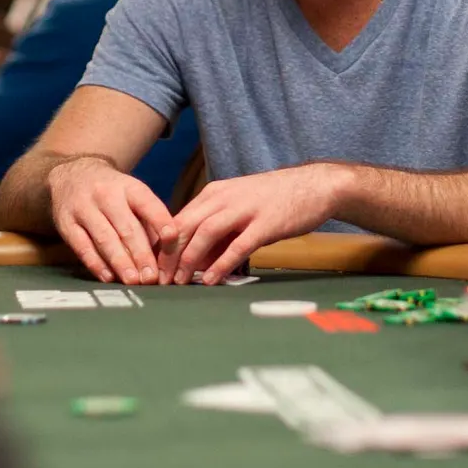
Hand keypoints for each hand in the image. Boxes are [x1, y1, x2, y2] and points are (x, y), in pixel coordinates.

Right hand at [48, 157, 175, 284]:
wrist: (73, 175)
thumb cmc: (112, 192)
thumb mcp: (132, 195)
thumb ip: (148, 221)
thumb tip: (164, 253)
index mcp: (128, 187)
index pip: (148, 204)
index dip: (161, 221)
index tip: (172, 239)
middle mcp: (106, 195)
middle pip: (126, 227)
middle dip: (141, 254)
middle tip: (152, 276)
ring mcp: (83, 208)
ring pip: (104, 238)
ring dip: (120, 262)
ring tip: (133, 280)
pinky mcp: (66, 224)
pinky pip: (82, 246)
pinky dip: (96, 264)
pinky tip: (108, 277)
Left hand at [168, 163, 347, 283]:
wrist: (314, 186)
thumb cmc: (274, 200)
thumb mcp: (239, 209)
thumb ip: (218, 232)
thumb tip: (196, 262)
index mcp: (214, 194)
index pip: (178, 219)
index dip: (162, 246)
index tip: (153, 268)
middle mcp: (225, 198)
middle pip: (186, 226)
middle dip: (169, 255)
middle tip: (159, 280)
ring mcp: (245, 209)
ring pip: (206, 233)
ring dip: (189, 259)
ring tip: (179, 282)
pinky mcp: (266, 224)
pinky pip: (238, 245)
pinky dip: (221, 263)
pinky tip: (211, 279)